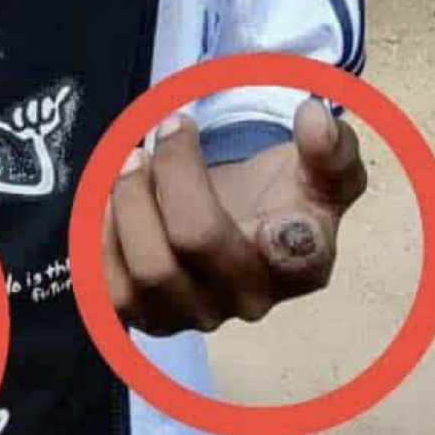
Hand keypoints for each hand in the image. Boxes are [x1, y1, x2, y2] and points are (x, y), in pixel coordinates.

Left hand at [101, 98, 365, 335]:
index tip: (269, 198)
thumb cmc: (282, 194)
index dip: (283, 233)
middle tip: (165, 129)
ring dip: (131, 200)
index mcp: (300, 262)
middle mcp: (248, 300)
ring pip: (147, 269)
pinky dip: (103, 234)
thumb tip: (315, 116)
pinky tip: (114, 198)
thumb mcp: (321, 167)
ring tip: (133, 159)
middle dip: (174, 171)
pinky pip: (108, 287)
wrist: (240, 224)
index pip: (297, 256)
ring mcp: (192, 314)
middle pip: (197, 240)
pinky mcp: (144, 317)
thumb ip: (331, 145)